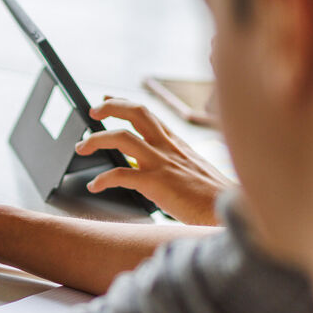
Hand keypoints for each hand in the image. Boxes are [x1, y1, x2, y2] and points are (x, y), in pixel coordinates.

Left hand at [77, 98, 234, 225]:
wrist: (231, 212)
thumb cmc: (216, 198)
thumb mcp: (197, 172)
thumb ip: (178, 166)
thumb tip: (161, 170)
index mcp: (178, 144)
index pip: (149, 115)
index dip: (125, 104)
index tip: (106, 100)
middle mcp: (169, 148)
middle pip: (136, 113)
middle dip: (111, 107)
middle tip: (92, 111)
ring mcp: (163, 164)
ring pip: (122, 138)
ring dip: (97, 139)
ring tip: (82, 147)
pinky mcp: (158, 185)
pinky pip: (122, 175)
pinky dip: (103, 180)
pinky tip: (95, 186)